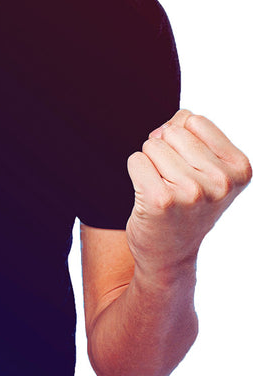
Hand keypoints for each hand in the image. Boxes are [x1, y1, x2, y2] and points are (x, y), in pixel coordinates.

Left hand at [126, 109, 250, 280]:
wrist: (170, 255)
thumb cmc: (186, 203)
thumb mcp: (206, 166)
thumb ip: (190, 131)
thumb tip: (164, 128)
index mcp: (239, 168)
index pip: (194, 120)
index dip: (182, 139)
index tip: (190, 168)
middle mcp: (221, 181)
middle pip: (171, 131)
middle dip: (165, 150)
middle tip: (173, 182)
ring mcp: (192, 192)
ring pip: (151, 145)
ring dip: (150, 163)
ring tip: (163, 190)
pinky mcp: (162, 200)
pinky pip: (135, 160)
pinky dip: (136, 173)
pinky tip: (149, 197)